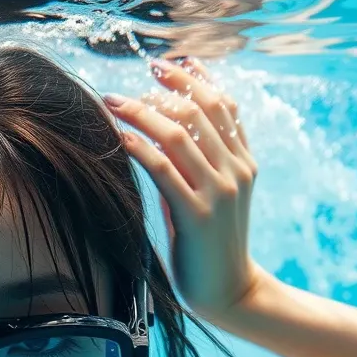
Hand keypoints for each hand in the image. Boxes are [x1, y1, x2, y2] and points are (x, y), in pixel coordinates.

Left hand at [104, 57, 269, 321]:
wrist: (230, 293)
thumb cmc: (209, 246)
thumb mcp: (208, 196)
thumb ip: (194, 164)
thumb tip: (160, 132)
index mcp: (243, 163)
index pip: (224, 105)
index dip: (197, 78)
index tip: (170, 63)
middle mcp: (236, 171)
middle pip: (201, 110)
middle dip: (167, 85)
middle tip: (137, 76)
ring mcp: (220, 192)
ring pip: (179, 133)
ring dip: (141, 110)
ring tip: (113, 101)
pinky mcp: (198, 215)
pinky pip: (163, 168)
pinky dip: (138, 146)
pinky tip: (117, 136)